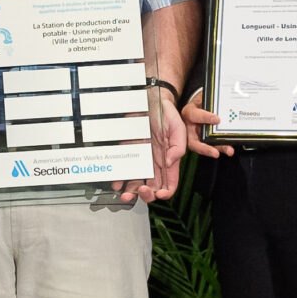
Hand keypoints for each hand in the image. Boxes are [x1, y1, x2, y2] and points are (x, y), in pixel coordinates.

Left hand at [115, 86, 186, 203]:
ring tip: (126, 195)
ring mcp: (142, 160)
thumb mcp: (178, 129)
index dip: (166, 192)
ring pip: (137, 183)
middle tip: (142, 191)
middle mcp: (155, 164)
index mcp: (169, 161)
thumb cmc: (167, 114)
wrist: (151, 101)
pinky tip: (117, 184)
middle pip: (152, 188)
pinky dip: (120, 180)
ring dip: (131, 193)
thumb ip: (178, 148)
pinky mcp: (130, 154)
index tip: (160, 194)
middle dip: (147, 195)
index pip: (169, 184)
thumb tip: (169, 163)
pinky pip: (124, 171)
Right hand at [180, 87, 231, 159]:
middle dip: (205, 148)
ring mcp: (196, 134)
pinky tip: (228, 149)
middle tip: (215, 152)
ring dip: (217, 149)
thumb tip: (222, 103)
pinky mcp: (204, 139)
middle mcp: (189, 127)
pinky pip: (212, 145)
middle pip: (194, 141)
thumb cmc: (202, 100)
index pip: (193, 116)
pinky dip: (221, 147)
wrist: (201, 102)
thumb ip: (211, 100)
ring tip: (229, 150)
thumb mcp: (204, 96)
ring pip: (204, 146)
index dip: (204, 117)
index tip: (217, 119)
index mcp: (188, 113)